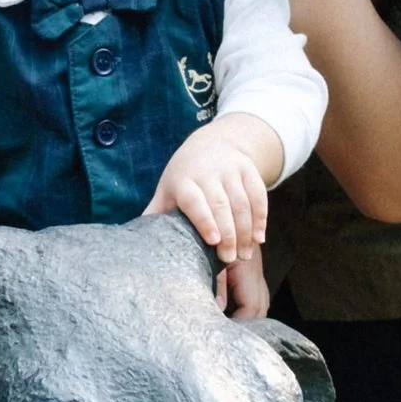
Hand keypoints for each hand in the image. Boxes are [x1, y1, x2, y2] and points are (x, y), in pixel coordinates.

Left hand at [146, 126, 271, 293]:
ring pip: (242, 203)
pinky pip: (258, 196)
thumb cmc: (185, 176)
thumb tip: (139, 242)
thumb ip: (157, 213)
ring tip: (244, 254)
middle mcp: (208, 172)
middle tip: (230, 258)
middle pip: (221, 205)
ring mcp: (231, 169)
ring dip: (245, 231)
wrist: (213, 143)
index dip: (205, 220)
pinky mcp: (249, 170)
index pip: (195, 200)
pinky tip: (259, 239)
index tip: (213, 241)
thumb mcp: (168, 189)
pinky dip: (261, 219)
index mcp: (184, 180)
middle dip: (228, 233)